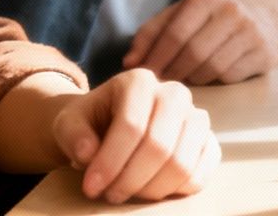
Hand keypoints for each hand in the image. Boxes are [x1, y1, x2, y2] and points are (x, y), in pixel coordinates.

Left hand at [52, 69, 220, 202]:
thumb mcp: (68, 123)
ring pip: (182, 163)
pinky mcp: (208, 142)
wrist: (110, 125)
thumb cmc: (90, 124)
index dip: (110, 162)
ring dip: (151, 190)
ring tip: (128, 194)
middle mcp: (174, 93)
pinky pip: (201, 174)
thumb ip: (72, 135)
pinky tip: (152, 190)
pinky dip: (176, 191)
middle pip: (159, 146)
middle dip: (130, 180)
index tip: (91, 187)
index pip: (132, 126)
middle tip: (109, 195)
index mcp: (139, 81)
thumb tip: (88, 153)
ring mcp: (196, 117)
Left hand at [124, 0, 277, 85]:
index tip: (144, 75)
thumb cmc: (210, 20)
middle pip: (192, 53)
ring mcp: (251, 32)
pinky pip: (230, 76)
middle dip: (172, 73)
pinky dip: (215, 81)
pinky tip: (210, 75)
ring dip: (193, 78)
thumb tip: (129, 63)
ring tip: (186, 78)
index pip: (174, 33)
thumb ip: (151, 35)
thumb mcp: (181, 16)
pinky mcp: (265, 53)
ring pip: (211, 68)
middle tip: (161, 85)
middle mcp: (231, 11)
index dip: (155, 58)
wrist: (263, 15)